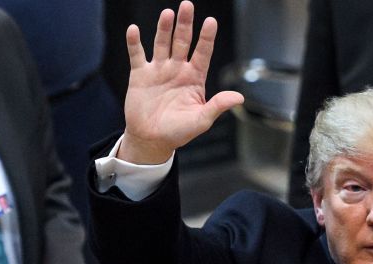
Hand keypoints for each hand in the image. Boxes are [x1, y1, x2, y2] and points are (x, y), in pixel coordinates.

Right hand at [117, 1, 243, 164]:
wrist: (151, 140)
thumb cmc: (178, 132)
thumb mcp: (201, 120)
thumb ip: (217, 106)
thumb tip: (239, 97)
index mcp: (194, 77)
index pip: (203, 52)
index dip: (206, 37)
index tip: (211, 22)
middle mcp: (177, 69)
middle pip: (182, 41)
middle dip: (185, 24)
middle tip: (187, 5)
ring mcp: (158, 70)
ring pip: (162, 43)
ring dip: (163, 28)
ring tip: (167, 14)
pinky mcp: (140, 75)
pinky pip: (137, 55)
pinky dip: (134, 43)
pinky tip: (133, 30)